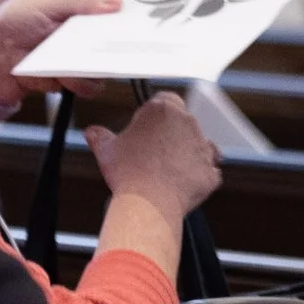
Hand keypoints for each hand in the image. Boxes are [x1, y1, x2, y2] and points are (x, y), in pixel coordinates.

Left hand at [0, 0, 121, 104]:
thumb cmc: (12, 22)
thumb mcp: (46, 2)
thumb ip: (81, 0)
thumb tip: (116, 2)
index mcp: (79, 6)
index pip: (112, 8)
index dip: (125, 13)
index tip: (135, 17)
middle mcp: (83, 31)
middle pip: (114, 37)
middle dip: (115, 41)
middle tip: (111, 42)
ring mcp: (79, 56)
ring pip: (106, 64)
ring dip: (93, 64)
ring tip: (72, 61)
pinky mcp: (72, 79)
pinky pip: (91, 84)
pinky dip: (80, 82)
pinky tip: (63, 77)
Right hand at [86, 92, 222, 219]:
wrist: (149, 204)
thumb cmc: (128, 175)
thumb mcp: (106, 151)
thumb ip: (100, 137)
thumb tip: (93, 133)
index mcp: (161, 110)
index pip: (165, 99)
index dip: (156, 113)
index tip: (148, 126)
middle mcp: (186, 123)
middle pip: (182, 121)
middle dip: (172, 133)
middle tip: (154, 151)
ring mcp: (202, 147)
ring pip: (199, 143)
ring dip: (188, 152)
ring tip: (168, 169)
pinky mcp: (210, 170)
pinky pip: (208, 169)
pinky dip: (199, 174)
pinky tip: (182, 183)